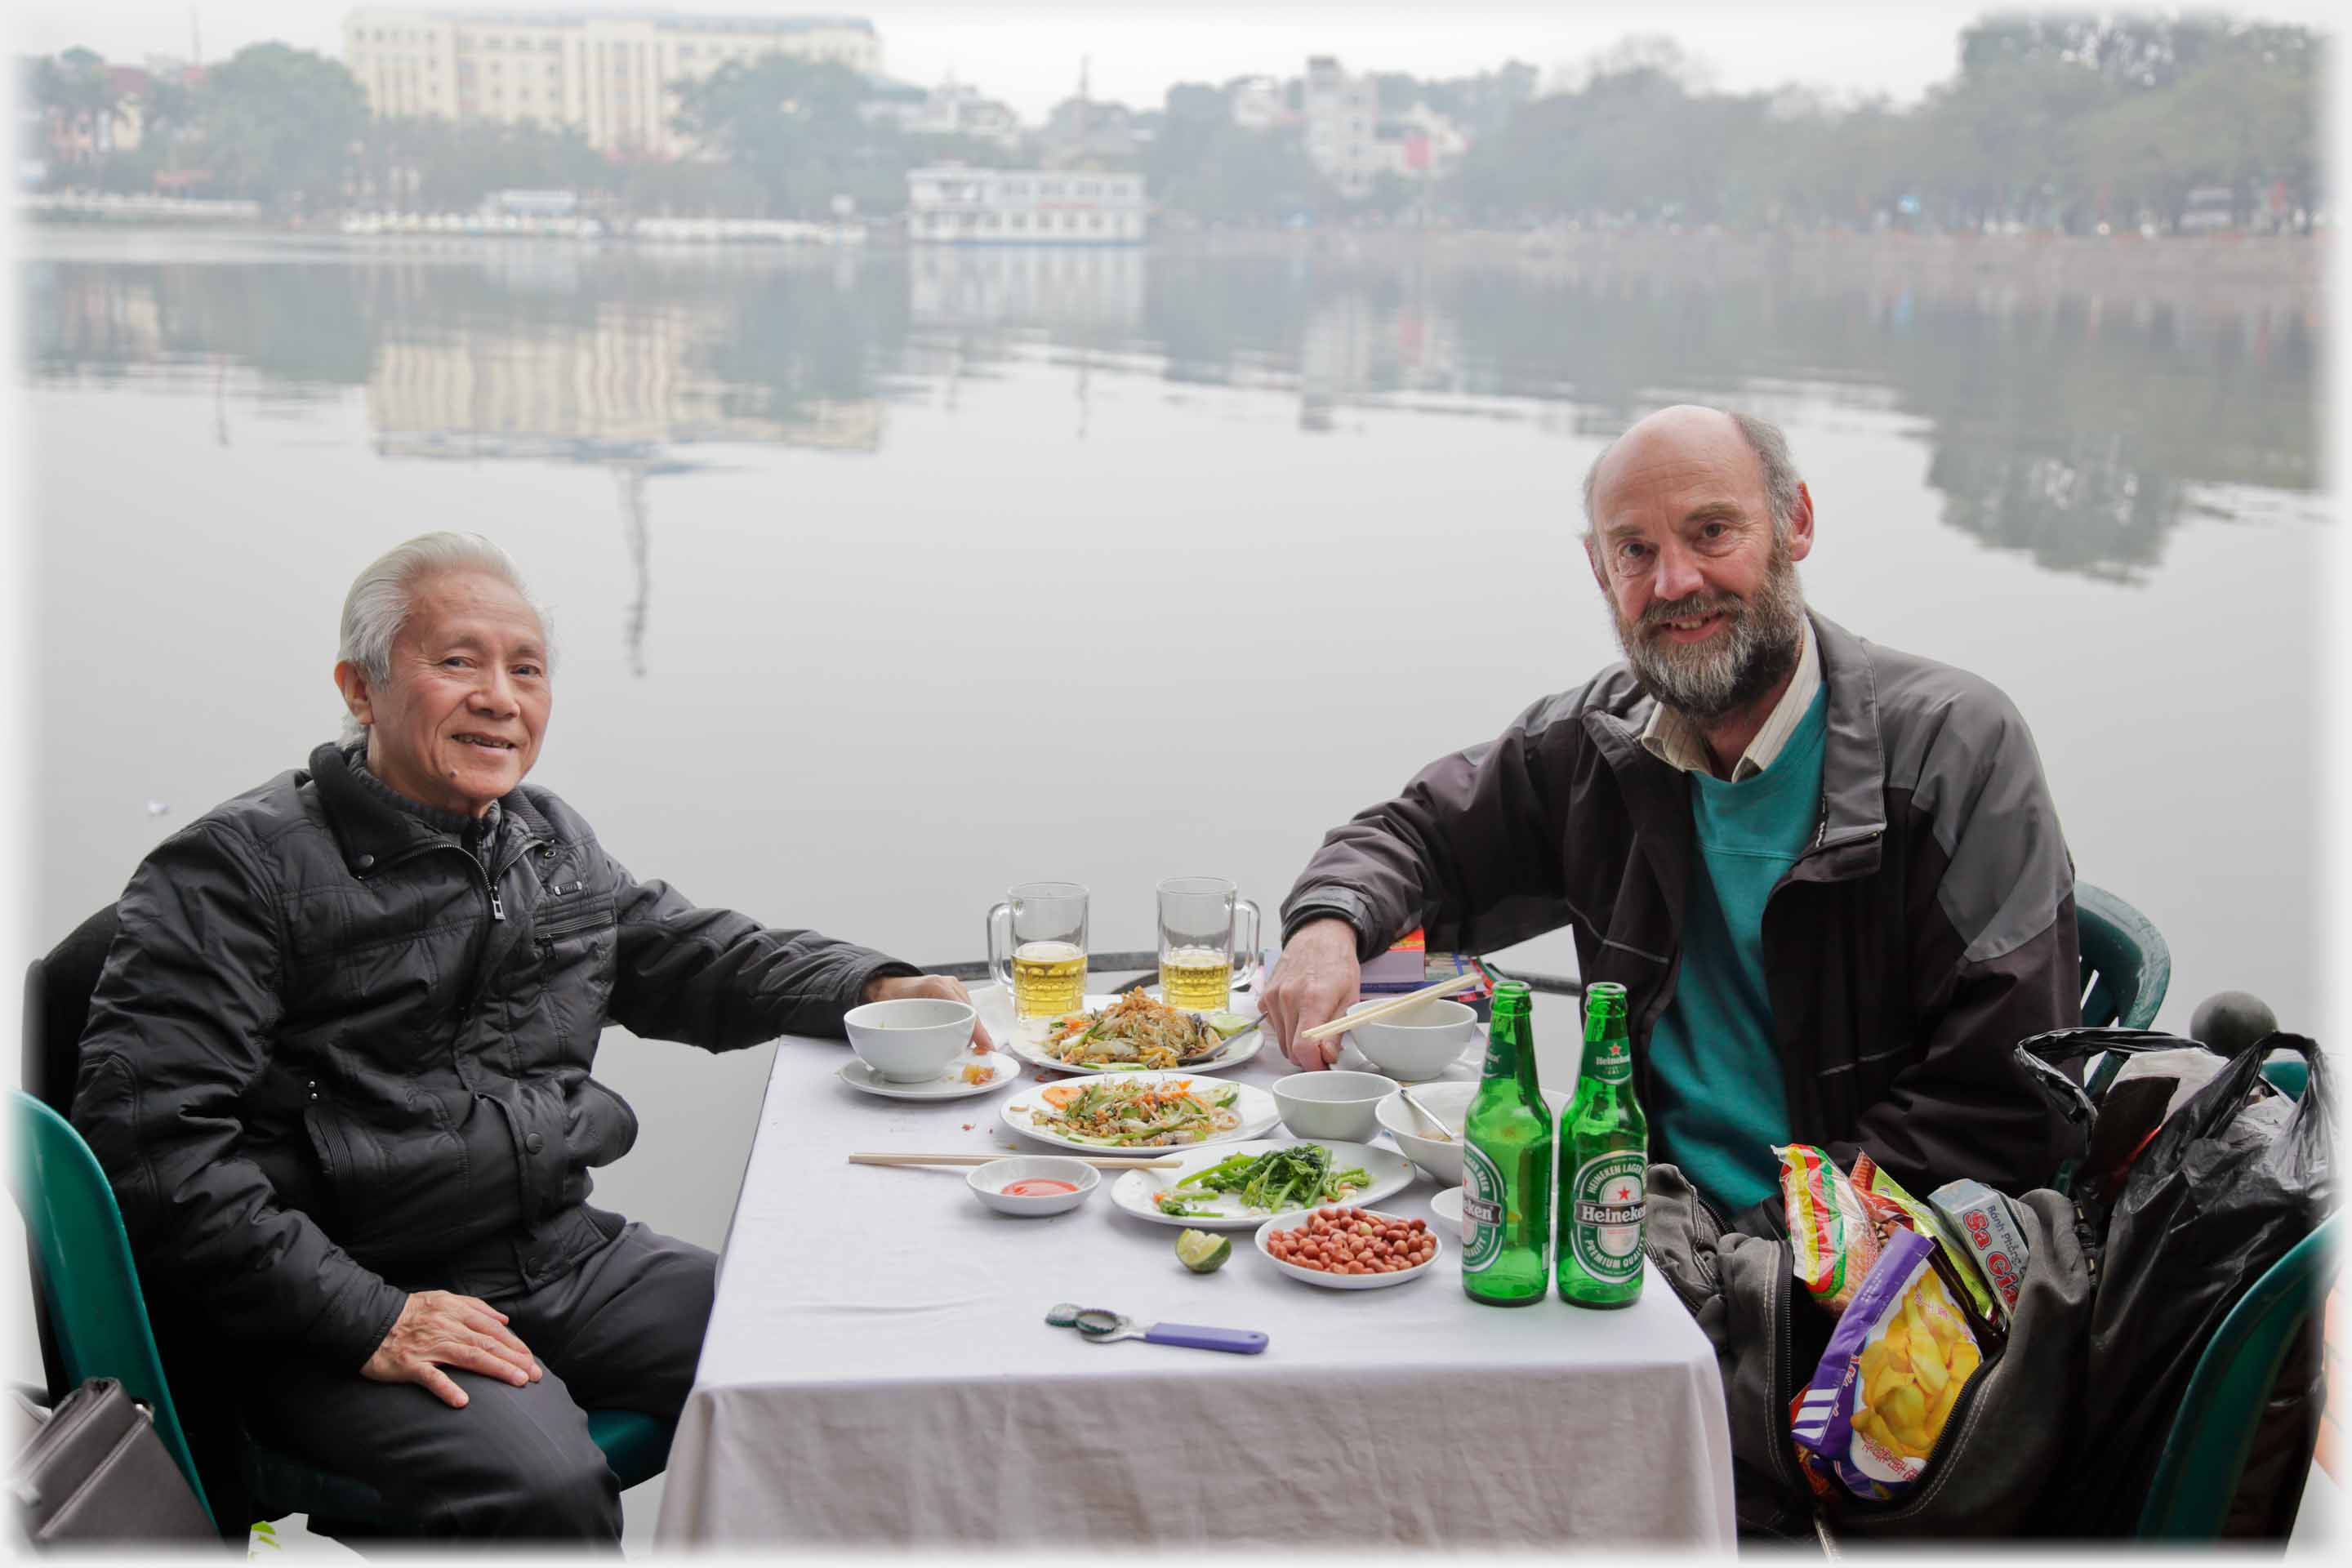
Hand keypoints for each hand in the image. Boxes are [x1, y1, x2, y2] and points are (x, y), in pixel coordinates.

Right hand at [362, 1290, 542, 1408]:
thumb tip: (503, 1319)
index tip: (531, 1359)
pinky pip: (430, 1377)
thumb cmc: (408, 1312)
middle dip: (514, 1359)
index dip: (514, 1344)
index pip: (492, 1329)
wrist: (367, 1319)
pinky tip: (462, 1401)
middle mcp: (446, 1327)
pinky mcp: (409, 1364)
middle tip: (535, 1374)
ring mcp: (428, 1346)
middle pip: (487, 1343)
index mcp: (455, 1311)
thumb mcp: (443, 1299)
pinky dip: (446, 1388)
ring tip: (517, 1381)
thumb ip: (474, 1307)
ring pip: (469, 1356)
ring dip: (495, 1369)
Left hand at [864, 971, 996, 1052]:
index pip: (964, 1009)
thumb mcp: (898, 1014)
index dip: (977, 1029)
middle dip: (977, 1032)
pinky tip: (964, 1036)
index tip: (986, 1045)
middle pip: (970, 1011)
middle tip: (981, 1051)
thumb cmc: (891, 998)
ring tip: (972, 1047)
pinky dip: (966, 1023)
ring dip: (971, 1028)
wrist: (889, 986)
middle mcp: (948, 984)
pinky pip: (965, 1008)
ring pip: (970, 1010)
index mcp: (936, 987)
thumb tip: (928, 1051)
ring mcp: (953, 986)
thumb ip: (912, 1030)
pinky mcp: (954, 991)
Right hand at [1262, 919, 1361, 1070]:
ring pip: (1281, 1041)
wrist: (1319, 937)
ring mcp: (1272, 997)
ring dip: (1296, 1043)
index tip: (1324, 1066)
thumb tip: (1326, 1057)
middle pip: (1291, 1050)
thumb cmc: (1337, 964)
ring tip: (1313, 1026)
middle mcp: (1287, 998)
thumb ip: (1336, 1031)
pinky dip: (1286, 1029)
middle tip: (1324, 1048)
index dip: (1314, 1065)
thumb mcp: (1350, 997)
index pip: (1303, 1048)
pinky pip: (1273, 1027)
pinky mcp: (1264, 997)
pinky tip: (1299, 1014)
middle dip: (1308, 1056)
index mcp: (1312, 999)